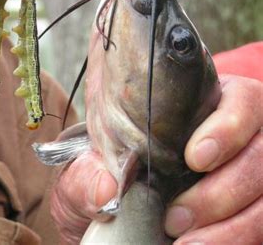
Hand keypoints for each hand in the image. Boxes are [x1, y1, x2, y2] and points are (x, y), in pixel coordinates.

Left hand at [50, 75, 261, 243]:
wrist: (110, 192)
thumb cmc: (106, 161)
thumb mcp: (86, 160)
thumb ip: (87, 172)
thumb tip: (106, 191)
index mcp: (206, 103)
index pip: (242, 102)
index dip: (228, 128)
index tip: (196, 157)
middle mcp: (238, 135)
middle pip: (261, 157)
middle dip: (223, 192)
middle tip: (177, 217)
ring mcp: (247, 173)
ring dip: (232, 226)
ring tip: (185, 242)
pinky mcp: (248, 208)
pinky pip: (259, 226)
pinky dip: (235, 239)